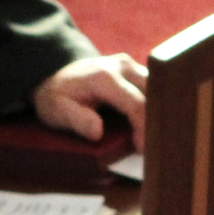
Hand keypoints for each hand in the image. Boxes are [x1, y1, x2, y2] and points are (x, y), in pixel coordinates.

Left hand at [32, 53, 148, 150]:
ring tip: (156, 137)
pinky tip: (153, 124)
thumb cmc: (56, 96)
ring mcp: (130, 65)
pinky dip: (155, 105)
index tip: (144, 149)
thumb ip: (77, 120)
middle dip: (157, 121)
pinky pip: (152, 87)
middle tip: (156, 146)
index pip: (136, 103)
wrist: (54, 74)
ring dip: (159, 112)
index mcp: (104, 78)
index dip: (144, 128)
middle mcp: (122, 66)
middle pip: (154, 93)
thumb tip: (98, 132)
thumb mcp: (56, 111)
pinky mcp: (134, 69)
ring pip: (158, 89)